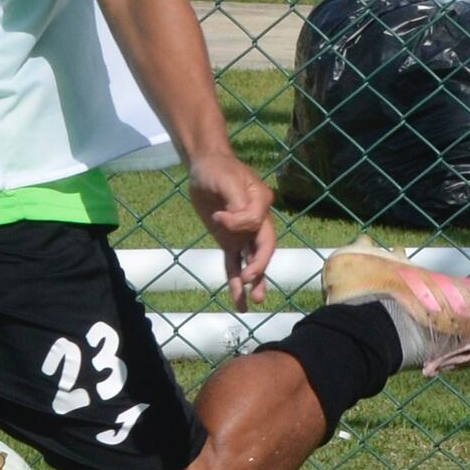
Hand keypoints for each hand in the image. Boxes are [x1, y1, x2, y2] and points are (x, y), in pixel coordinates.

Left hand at [187, 150, 276, 310]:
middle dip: (258, 267)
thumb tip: (231, 221)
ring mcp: (243, 234)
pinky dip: (235, 281)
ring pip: (251, 262)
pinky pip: (234, 264)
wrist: (205, 168)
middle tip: (249, 279)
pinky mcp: (229, 241)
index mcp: (262, 203)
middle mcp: (258, 221)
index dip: (238, 225)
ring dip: (253, 282)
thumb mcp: (227, 181)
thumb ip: (237, 203)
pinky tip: (238, 299)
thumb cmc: (219, 171)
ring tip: (254, 301)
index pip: (257, 223)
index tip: (218, 217)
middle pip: (264, 249)